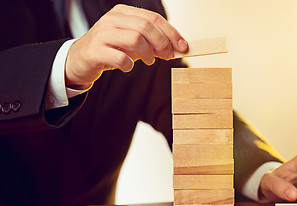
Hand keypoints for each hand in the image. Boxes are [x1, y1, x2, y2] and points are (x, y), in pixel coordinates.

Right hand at [65, 4, 187, 87]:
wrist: (79, 60)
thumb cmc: (110, 50)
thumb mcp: (131, 42)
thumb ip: (151, 42)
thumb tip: (175, 47)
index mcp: (123, 13)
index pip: (153, 18)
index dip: (171, 32)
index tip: (183, 46)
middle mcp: (112, 19)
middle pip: (146, 26)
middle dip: (162, 43)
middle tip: (167, 56)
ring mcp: (102, 34)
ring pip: (135, 38)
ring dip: (147, 54)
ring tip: (149, 62)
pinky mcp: (95, 51)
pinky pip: (119, 57)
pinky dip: (129, 65)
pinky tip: (128, 67)